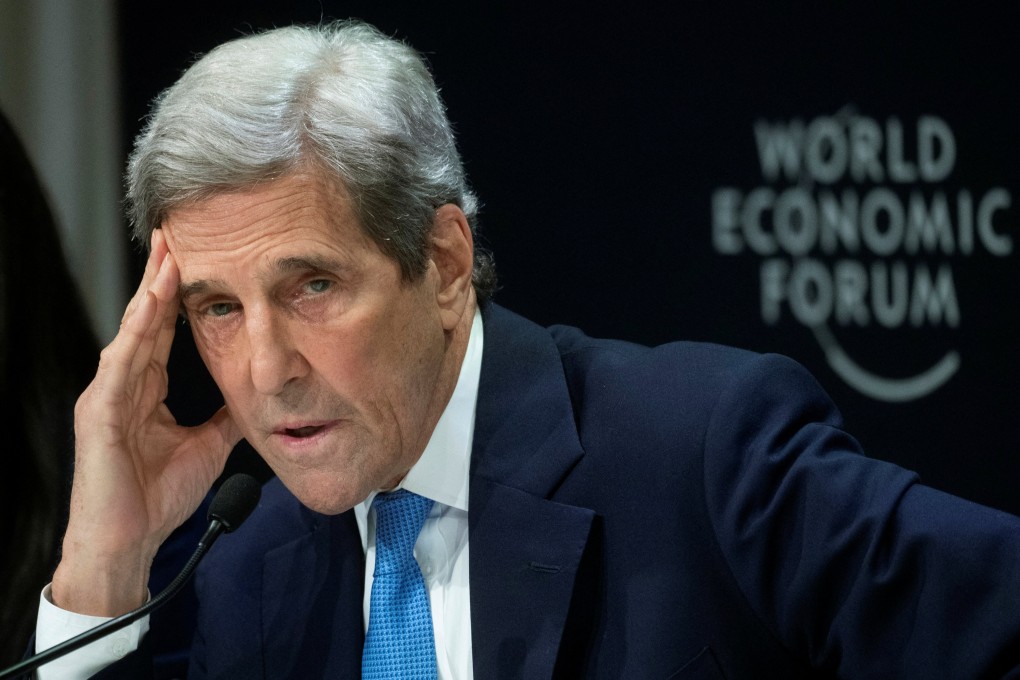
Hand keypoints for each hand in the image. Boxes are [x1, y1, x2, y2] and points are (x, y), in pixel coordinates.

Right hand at [51, 229, 242, 615]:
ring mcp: (108, 396)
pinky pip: (119, 364)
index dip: (179, 295)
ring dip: (151, 293)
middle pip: (146, 320)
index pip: (164, 330)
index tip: (198, 259)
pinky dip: (136, 333)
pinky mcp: (99, 413)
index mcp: (145, 390)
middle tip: (178, 234)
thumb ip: (223, 417)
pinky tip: (149, 307)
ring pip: (133, 332)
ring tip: (169, 256)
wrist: (128, 543)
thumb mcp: (206, 446)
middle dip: (162, 278)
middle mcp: (124, 385)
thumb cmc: (155, 498)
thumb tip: (251, 397)